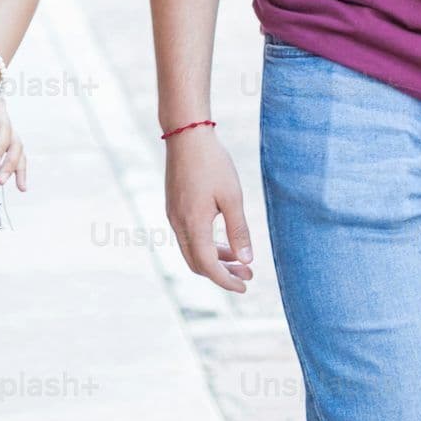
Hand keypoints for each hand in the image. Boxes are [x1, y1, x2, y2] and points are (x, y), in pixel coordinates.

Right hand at [162, 127, 254, 292]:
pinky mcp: (174, 207)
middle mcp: (179, 224)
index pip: (208, 266)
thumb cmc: (212, 163)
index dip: (226, 281)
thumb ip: (238, 231)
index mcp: (193, 224)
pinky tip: (223, 240)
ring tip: (240, 260)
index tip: (245, 286)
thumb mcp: (232, 197)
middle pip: (198, 263)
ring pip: (192, 251)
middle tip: (247, 275)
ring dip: (215, 259)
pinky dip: (206, 245)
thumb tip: (246, 260)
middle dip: (222, 273)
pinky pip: (189, 237)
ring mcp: (173, 215)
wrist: (186, 135)